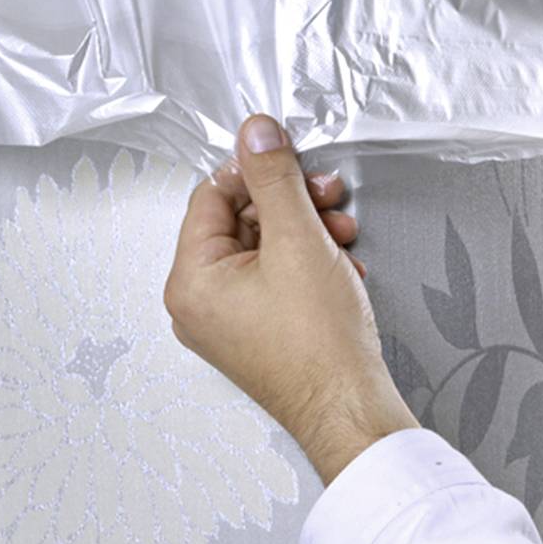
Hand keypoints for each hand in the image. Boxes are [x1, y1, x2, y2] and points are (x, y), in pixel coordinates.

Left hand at [163, 114, 416, 482]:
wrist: (352, 411)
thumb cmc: (320, 344)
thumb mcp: (298, 238)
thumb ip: (274, 177)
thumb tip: (256, 132)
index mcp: (190, 280)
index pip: (210, 197)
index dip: (254, 172)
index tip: (289, 158)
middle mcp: (199, 304)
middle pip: (240, 222)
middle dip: (291, 204)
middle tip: (328, 195)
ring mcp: (227, 323)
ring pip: (264, 249)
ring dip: (307, 230)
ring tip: (343, 233)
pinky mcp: (257, 335)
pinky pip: (274, 279)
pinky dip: (308, 263)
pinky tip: (342, 264)